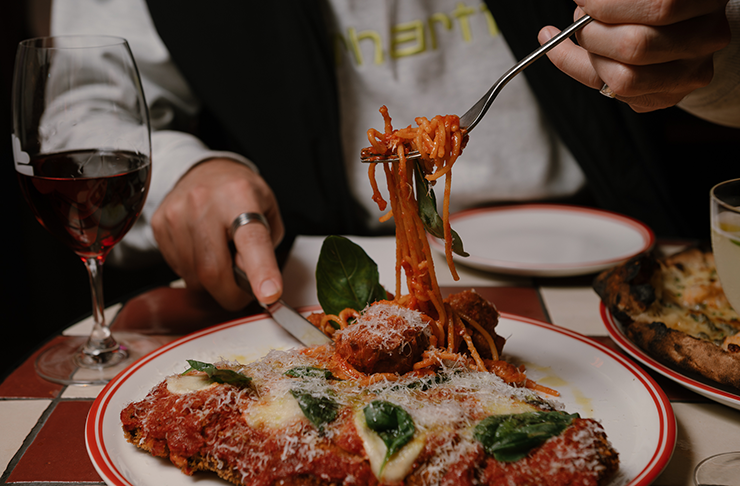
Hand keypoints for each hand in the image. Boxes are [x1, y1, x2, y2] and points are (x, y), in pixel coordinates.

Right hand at [151, 158, 283, 309]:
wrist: (206, 170)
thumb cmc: (241, 194)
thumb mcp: (268, 212)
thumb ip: (266, 248)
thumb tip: (251, 282)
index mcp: (240, 196)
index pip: (252, 240)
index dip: (261, 272)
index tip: (270, 295)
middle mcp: (204, 202)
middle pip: (213, 270)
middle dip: (230, 294)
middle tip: (242, 293)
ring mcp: (177, 213)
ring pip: (193, 276)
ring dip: (212, 282)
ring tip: (222, 256)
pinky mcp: (159, 224)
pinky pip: (178, 268)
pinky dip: (194, 271)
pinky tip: (203, 250)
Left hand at [539, 0, 730, 111]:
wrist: (681, 29)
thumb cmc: (652, 6)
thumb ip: (614, 0)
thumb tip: (583, 5)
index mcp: (706, 1)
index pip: (660, 7)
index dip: (609, 5)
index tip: (584, 0)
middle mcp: (706, 39)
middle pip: (636, 46)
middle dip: (592, 32)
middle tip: (580, 19)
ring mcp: (690, 73)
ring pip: (624, 79)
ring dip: (588, 57)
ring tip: (583, 36)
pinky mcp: (667, 97)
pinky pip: (613, 93)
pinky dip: (579, 70)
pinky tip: (571, 53)